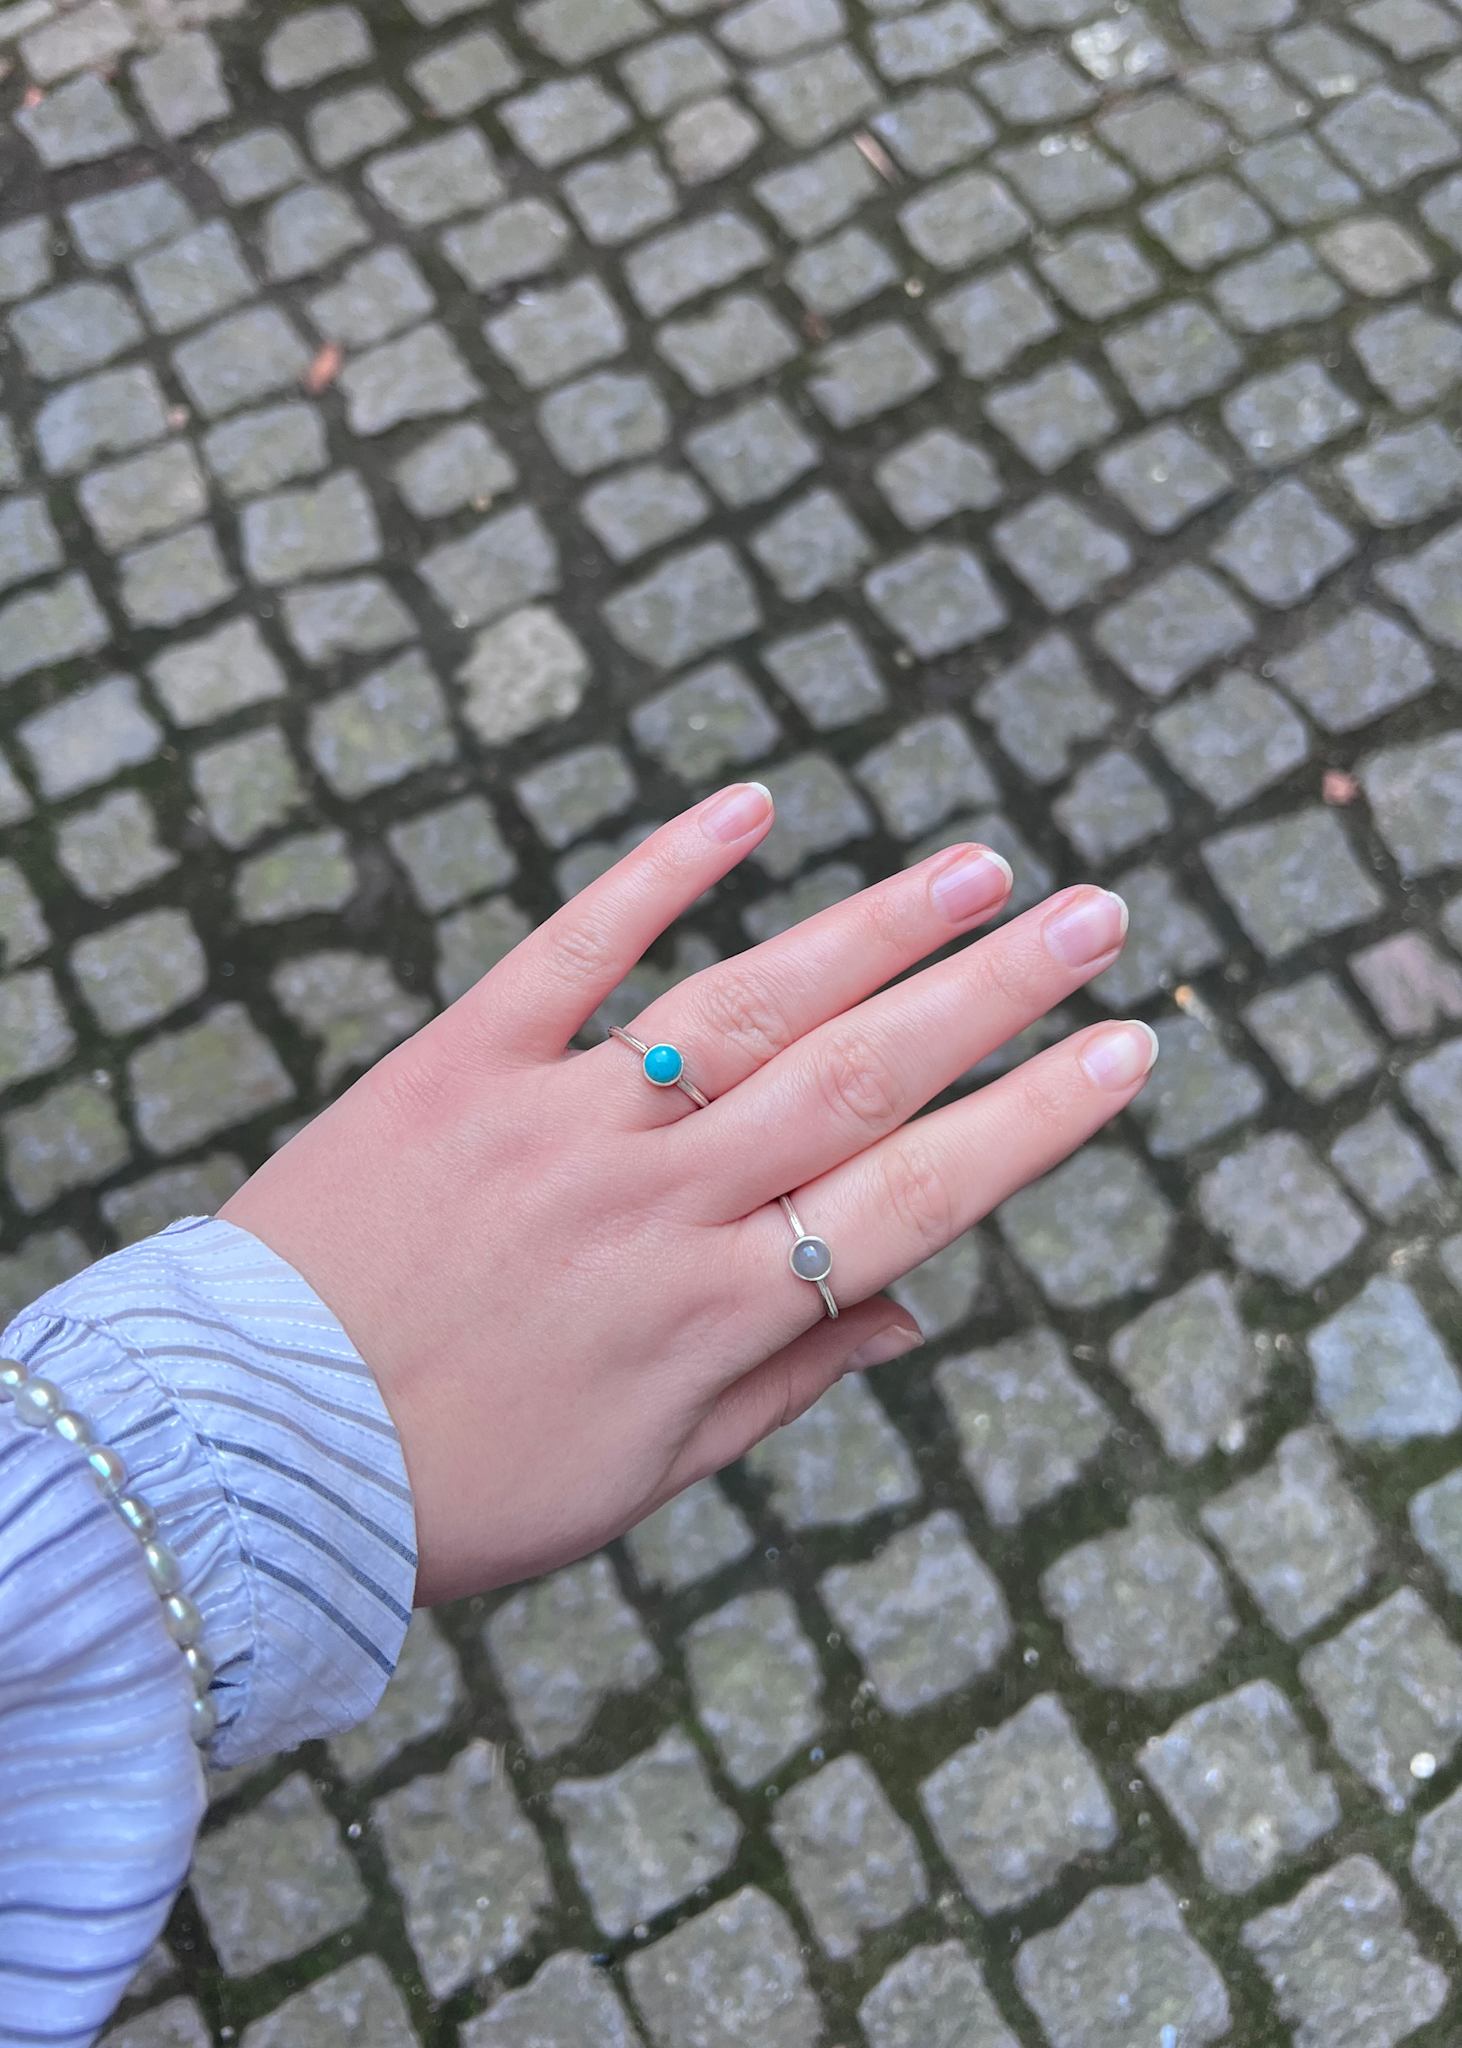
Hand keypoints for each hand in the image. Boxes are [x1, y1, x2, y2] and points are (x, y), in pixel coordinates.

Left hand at [220, 784, 1153, 1604]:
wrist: (242, 1454)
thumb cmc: (454, 1485)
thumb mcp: (640, 1475)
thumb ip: (780, 1380)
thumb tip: (914, 1314)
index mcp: (712, 1307)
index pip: (914, 1196)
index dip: (1032, 1121)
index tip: (1127, 1050)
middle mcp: (657, 1198)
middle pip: (856, 1076)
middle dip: (991, 994)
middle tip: (1096, 915)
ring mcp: (559, 1117)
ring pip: (744, 1003)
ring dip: (869, 927)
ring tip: (976, 865)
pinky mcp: (458, 1062)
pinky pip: (571, 950)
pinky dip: (660, 872)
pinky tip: (748, 805)